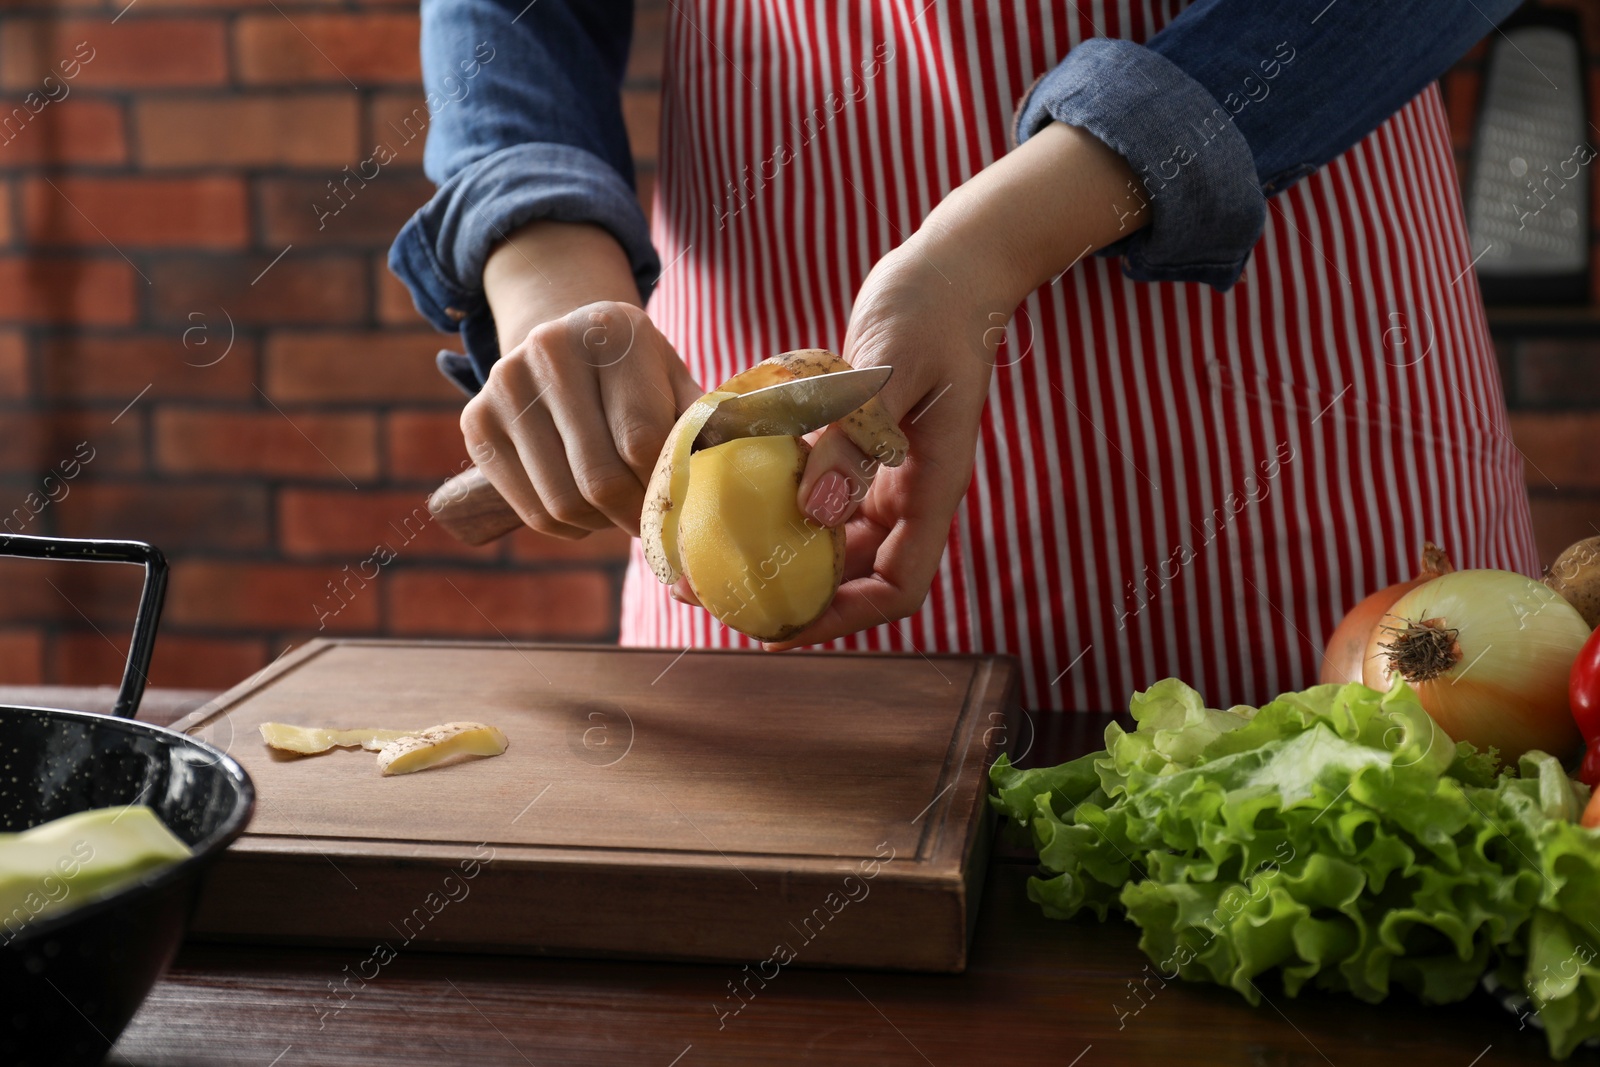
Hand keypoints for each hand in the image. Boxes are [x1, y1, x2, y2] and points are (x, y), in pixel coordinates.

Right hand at [464, 224, 701, 538]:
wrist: (565, 341)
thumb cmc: (637, 376)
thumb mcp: (677, 383)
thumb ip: (704, 434)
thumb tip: (722, 505)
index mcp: (613, 330)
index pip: (641, 441)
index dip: (662, 488)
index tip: (676, 503)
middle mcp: (550, 347)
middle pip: (598, 478)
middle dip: (632, 515)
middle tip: (649, 521)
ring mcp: (505, 383)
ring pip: (561, 501)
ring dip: (599, 524)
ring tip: (618, 510)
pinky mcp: (476, 420)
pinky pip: (528, 507)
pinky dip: (564, 526)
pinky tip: (584, 509)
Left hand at [765, 122, 1146, 647]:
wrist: (949, 266)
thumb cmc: (930, 308)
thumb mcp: (889, 368)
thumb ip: (855, 437)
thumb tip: (814, 512)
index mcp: (934, 487)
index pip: (899, 588)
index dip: (844, 620)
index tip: (783, 629)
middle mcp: (915, 491)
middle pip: (863, 576)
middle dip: (804, 598)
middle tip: (732, 601)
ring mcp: (893, 471)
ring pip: (841, 540)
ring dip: (791, 556)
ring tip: (725, 559)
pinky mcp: (869, 446)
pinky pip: (827, 494)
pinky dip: (787, 505)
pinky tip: (739, 499)